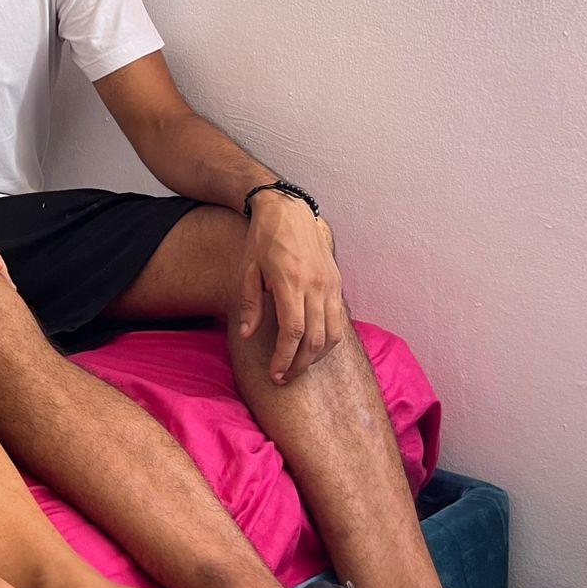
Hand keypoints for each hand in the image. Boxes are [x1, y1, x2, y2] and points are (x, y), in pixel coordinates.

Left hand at [236, 195, 342, 383]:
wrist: (288, 210)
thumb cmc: (262, 240)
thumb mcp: (247, 270)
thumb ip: (250, 304)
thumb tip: (247, 335)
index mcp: (291, 282)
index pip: (293, 332)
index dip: (285, 358)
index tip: (275, 374)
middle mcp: (316, 285)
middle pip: (316, 339)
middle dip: (300, 364)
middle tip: (284, 377)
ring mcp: (330, 284)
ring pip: (333, 334)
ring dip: (316, 356)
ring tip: (297, 366)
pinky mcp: (337, 283)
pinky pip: (339, 320)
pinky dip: (329, 339)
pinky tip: (313, 347)